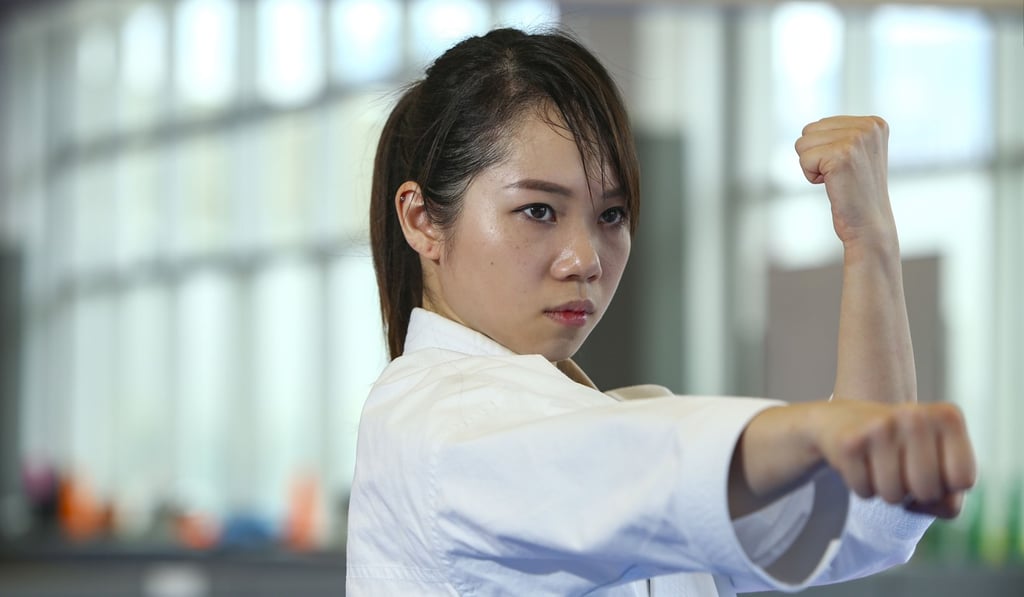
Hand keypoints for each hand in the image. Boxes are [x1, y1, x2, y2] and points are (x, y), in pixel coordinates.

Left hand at [795, 116, 894, 246]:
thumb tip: (808, 128)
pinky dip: (811, 176)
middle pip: (809, 130)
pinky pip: (804, 159)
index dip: (824, 150)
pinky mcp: (841, 154)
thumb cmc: (856, 193)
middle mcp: (868, 126)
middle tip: (840, 175)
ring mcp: (856, 139)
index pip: (820, 124)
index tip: (846, 168)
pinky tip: (833, 185)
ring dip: (813, 166)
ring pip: (802, 144)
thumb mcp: (856, 154)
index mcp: (874, 123)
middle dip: (815, 156)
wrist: (869, 225)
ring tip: (837, 180)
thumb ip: (840, 134)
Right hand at [809, 399, 976, 518]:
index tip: (934, 469)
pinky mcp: (850, 443)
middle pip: (928, 491)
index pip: (964, 480)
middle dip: (916, 493)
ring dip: (888, 492)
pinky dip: (863, 487)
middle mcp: (915, 416)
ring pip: (894, 496)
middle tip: (904, 470)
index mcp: (947, 417)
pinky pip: (865, 493)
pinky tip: (862, 464)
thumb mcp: (938, 461)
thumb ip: (950, 495)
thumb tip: (915, 503)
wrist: (842, 418)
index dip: (948, 487)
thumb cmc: (902, 448)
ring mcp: (880, 427)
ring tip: (882, 467)